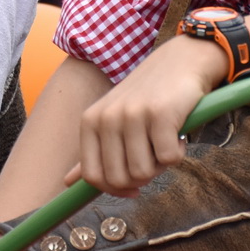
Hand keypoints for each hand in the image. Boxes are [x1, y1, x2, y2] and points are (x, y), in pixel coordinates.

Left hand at [63, 35, 227, 195]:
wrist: (181, 61)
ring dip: (161, 164)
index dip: (115, 189)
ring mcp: (132, 114)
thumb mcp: (112, 118)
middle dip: (142, 176)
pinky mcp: (160, 115)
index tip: (134, 187)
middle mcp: (106, 117)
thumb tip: (69, 183)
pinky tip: (177, 132)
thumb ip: (93, 151)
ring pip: (143, 173)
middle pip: (119, 179)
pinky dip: (177, 152)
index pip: (93, 176)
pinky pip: (168, 159)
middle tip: (153, 154)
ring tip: (164, 139)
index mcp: (90, 121)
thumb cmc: (146, 96)